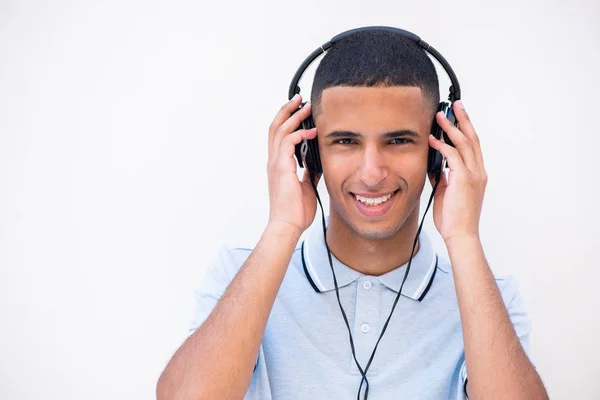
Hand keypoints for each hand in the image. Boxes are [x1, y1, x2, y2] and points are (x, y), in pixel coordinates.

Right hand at [267, 94, 320, 234]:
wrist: (288, 225)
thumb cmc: (295, 212)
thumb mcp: (306, 186)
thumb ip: (309, 172)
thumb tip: (317, 163)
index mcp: (279, 166)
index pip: (279, 136)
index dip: (287, 120)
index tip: (299, 111)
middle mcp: (274, 161)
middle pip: (275, 127)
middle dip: (287, 110)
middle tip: (300, 99)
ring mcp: (276, 163)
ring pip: (280, 130)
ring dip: (293, 116)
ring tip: (306, 106)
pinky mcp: (281, 167)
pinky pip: (288, 142)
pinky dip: (299, 133)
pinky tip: (311, 131)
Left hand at [427, 100, 486, 242]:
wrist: (460, 235)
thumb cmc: (453, 218)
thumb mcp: (445, 192)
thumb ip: (442, 177)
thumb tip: (433, 165)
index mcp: (476, 174)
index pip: (473, 146)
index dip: (466, 129)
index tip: (458, 116)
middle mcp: (478, 172)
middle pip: (472, 138)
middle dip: (463, 119)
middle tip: (455, 104)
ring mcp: (473, 175)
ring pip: (464, 143)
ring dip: (451, 128)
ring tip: (440, 116)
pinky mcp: (464, 180)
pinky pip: (452, 157)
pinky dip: (442, 146)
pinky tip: (432, 140)